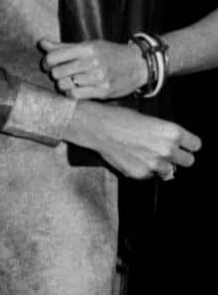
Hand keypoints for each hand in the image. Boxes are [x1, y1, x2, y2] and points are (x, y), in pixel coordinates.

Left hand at [41, 39, 144, 101]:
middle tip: (60, 73)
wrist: (138, 64)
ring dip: (63, 85)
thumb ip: (64, 47)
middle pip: (57, 72)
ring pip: (64, 85)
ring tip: (69, 81)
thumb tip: (41, 43)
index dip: (47, 62)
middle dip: (55, 74)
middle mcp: (92, 62)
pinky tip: (75, 89)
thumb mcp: (89, 45)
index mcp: (87, 48)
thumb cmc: (110, 54)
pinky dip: (71, 93)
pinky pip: (75, 95)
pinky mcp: (103, 91)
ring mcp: (98, 77)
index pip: (54, 56)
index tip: (49, 64)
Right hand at [70, 101, 200, 180]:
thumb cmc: (121, 118)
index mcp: (173, 132)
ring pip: (170, 171)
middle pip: (188, 161)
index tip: (185, 146)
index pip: (195, 145)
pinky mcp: (141, 173)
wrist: (99, 128)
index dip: (189, 145)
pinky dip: (145, 170)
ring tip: (147, 155)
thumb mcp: (151, 120)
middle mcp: (167, 149)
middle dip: (180, 158)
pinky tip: (134, 158)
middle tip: (168, 153)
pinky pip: (150, 175)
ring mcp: (154, 163)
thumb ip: (166, 135)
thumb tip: (173, 147)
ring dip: (162, 166)